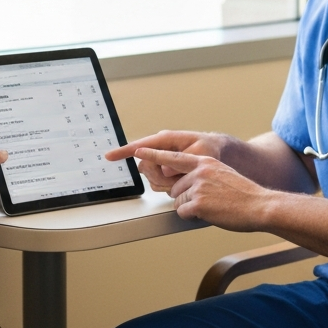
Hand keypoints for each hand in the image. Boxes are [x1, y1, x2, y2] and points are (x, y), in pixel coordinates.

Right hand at [106, 130, 228, 192]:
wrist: (218, 154)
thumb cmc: (210, 148)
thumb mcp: (201, 152)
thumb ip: (182, 160)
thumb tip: (165, 169)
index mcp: (166, 140)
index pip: (140, 146)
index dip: (123, 152)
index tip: (109, 156)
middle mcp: (160, 150)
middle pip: (145, 167)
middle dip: (159, 176)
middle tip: (177, 176)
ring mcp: (162, 162)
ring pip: (152, 179)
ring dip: (167, 183)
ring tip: (184, 178)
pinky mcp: (165, 172)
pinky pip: (159, 185)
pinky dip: (170, 187)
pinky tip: (182, 182)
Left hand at [133, 147, 273, 231]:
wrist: (259, 205)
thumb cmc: (243, 194)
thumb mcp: (223, 173)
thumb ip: (204, 173)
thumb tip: (185, 183)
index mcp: (204, 161)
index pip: (173, 157)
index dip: (153, 155)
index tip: (138, 151)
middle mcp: (199, 171)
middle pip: (175, 188)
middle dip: (186, 198)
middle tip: (208, 201)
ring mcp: (197, 187)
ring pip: (178, 202)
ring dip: (191, 208)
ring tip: (212, 206)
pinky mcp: (197, 203)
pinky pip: (183, 213)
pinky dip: (193, 217)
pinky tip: (210, 213)